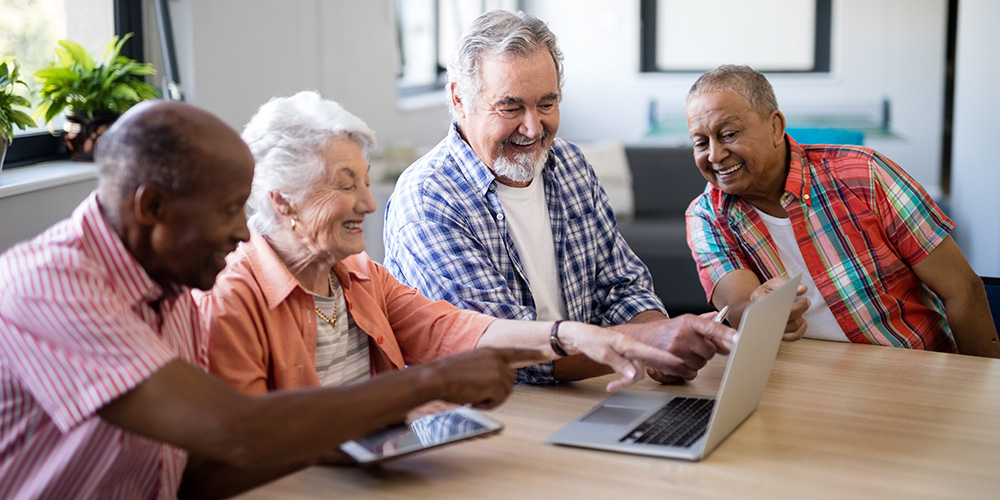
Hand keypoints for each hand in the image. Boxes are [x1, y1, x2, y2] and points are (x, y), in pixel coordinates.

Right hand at [418, 348, 549, 408]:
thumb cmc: (448, 374)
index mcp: (491, 351)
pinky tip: (472, 398)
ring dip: (490, 398)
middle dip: (496, 391)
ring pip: (505, 392)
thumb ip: (487, 368)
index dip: (535, 353)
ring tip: (472, 393)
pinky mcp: (496, 384)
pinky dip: (486, 404)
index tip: (550, 352)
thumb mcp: (471, 364)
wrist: (436, 377)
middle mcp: (497, 359)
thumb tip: (497, 381)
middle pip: (510, 381)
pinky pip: (498, 400)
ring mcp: (498, 371)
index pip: (518, 352)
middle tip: (476, 392)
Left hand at [555, 322, 703, 391]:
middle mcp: (631, 348)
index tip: (681, 362)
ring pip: (639, 370)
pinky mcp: (623, 358)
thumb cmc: (590, 340)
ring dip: (630, 380)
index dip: (667, 359)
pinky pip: (630, 372)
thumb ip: (620, 364)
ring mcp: (628, 354)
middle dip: (665, 367)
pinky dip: (622, 380)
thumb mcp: (603, 354)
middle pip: (652, 360)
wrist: (578, 335)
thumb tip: (635, 375)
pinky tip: (612, 385)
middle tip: (680, 371)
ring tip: (616, 385)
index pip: (652, 352)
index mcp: (628, 344)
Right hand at [619, 314, 737, 383]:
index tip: (739, 338)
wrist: (641, 338)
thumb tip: (727, 343)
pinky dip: (688, 370)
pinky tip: (680, 362)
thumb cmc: (666, 331)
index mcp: (689, 321)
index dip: (726, 334)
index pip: (711, 328)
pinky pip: (691, 373)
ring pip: (701, 364)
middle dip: (706, 352)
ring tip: (685, 353)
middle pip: (710, 352)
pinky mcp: (670, 364)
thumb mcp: (686, 324)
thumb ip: (708, 329)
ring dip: (697, 362)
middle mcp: (682, 334)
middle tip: (695, 347)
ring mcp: (675, 350)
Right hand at [752, 276, 809, 340]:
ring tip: (800, 308)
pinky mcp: (777, 335)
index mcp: (759, 302)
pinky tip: (802, 319)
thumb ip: (787, 282)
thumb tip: (803, 289)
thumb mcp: (775, 283)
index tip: (805, 300)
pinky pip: (794, 336)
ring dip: (800, 317)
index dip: (796, 307)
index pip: (781, 309)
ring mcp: (770, 329)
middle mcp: (762, 318)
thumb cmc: (767, 292)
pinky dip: (802, 328)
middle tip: (806, 301)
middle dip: (801, 309)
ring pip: (793, 327)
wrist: (757, 304)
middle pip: (788, 318)